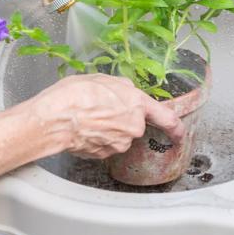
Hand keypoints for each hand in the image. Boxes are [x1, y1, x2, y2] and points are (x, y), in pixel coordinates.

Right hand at [28, 75, 183, 158]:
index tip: (179, 132)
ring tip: (86, 117)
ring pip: (118, 136)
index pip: (166, 118)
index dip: (175, 127)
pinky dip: (96, 139)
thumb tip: (126, 91)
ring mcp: (118, 144)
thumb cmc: (74, 96)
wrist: (54, 119)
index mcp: (136, 104)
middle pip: (133, 124)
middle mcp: (132, 127)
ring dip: (107, 129)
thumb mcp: (102, 79)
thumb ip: (120, 87)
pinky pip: (104, 145)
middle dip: (121, 118)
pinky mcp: (103, 155)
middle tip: (100, 108)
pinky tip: (82, 128)